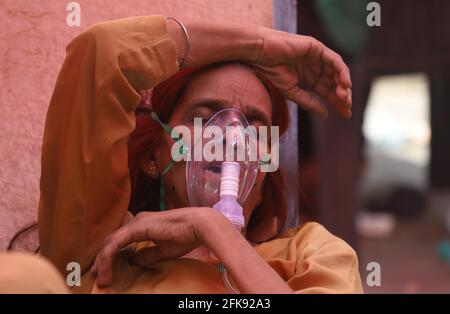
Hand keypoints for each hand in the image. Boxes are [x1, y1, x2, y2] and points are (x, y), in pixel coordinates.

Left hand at [90, 207, 218, 286]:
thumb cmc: (186, 236)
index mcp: (143, 225)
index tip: (106, 272)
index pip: (121, 240)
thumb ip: (147, 255)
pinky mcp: (136, 228)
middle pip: (112, 240)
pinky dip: (107, 258)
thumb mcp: (163, 251)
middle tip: (99, 276)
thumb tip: (132, 262)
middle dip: (102, 259)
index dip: (111, 255)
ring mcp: (136, 223)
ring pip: (111, 242)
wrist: (198, 225)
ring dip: (103, 261)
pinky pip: (115, 244)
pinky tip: (105, 270)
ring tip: (101, 278)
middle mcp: (137, 221)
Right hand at [252, 31, 351, 118]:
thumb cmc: (271, 71)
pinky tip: (345, 83)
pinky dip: (342, 71)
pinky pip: (335, 60)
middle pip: (334, 83)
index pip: (327, 92)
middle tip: (347, 108)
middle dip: (342, 96)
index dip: (337, 103)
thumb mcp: (291, 92)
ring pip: (336, 72)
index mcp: (308, 79)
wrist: (260, 53)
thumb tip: (325, 115)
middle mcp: (315, 68)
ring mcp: (317, 57)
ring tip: (345, 98)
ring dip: (343, 85)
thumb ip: (309, 102)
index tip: (346, 115)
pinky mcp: (317, 48)